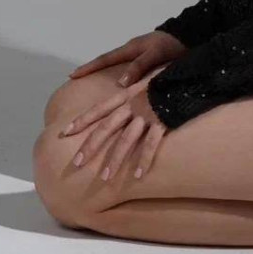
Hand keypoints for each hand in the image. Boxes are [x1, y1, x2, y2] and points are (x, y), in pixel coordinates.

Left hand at [58, 63, 170, 180]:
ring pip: (126, 139)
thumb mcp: (143, 83)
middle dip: (91, 145)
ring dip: (115, 159)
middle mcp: (132, 105)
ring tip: (105, 178)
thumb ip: (129, 94)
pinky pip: (151, 144)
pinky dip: (144, 160)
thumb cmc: (164, 80)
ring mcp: (146, 114)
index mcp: (125, 95)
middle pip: (107, 127)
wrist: (187, 75)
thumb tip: (117, 98)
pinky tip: (138, 175)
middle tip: (76, 163)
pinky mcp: (161, 122)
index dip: (82, 120)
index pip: (98, 109)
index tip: (65, 132)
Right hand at [68, 30, 186, 87]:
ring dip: (107, 76)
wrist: (192, 37)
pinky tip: (121, 90)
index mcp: (131, 49)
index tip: (72, 75)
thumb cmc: (172, 45)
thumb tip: (119, 83)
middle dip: (92, 71)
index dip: (89, 68)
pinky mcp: (149, 63)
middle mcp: (133, 52)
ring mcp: (140, 57)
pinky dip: (122, 80)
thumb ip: (139, 66)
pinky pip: (130, 72)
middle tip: (77, 81)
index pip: (105, 59)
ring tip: (95, 90)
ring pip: (118, 68)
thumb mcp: (155, 54)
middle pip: (108, 62)